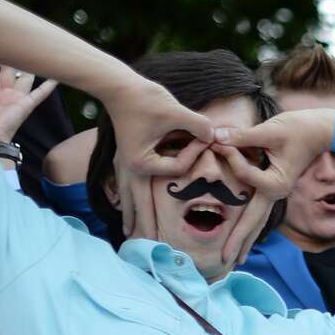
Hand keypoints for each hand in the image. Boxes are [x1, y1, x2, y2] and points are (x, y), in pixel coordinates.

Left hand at [0, 58, 56, 144]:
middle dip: (2, 60)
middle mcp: (1, 98)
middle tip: (0, 43)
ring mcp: (14, 101)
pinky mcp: (24, 106)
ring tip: (29, 52)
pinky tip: (56, 78)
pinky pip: (38, 95)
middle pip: (4, 75)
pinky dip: (48, 87)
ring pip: (22, 80)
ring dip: (26, 68)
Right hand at [98, 77, 217, 241]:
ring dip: (131, 215)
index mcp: (142, 162)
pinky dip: (127, 198)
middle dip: (144, 226)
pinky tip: (125, 208)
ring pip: (128, 196)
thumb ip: (198, 126)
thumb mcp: (175, 111)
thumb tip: (216, 136)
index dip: (191, 156)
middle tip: (148, 248)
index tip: (201, 139)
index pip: (176, 172)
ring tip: (130, 235)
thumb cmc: (145, 98)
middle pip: (139, 204)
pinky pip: (126, 185)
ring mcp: (124, 163)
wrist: (118, 85)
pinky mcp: (125, 157)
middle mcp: (130, 168)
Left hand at [209, 109, 326, 265]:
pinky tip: (244, 236)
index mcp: (277, 182)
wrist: (322, 131)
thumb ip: (242, 137)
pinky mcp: (274, 187)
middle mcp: (277, 192)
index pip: (245, 175)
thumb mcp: (270, 130)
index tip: (220, 140)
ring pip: (257, 220)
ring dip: (245, 239)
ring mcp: (276, 192)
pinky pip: (259, 210)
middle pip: (254, 221)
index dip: (231, 156)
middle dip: (239, 241)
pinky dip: (250, 225)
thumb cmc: (300, 128)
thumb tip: (214, 138)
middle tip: (224, 261)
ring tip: (233, 259)